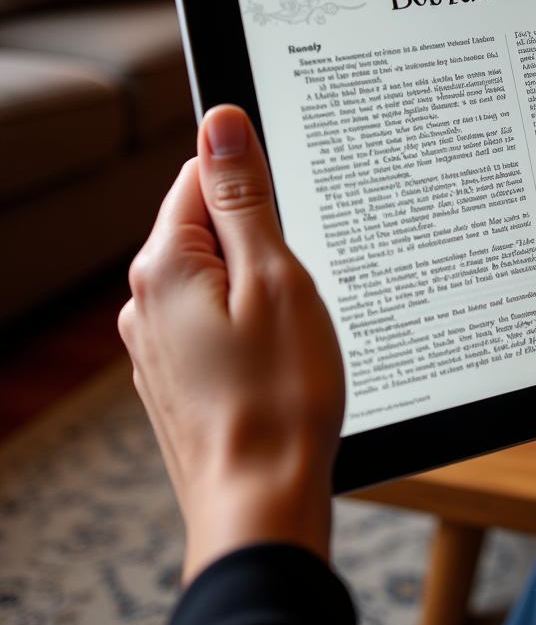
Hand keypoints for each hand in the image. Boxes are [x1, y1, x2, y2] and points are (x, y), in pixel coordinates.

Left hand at [119, 105, 343, 582]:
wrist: (263, 502)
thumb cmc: (280, 396)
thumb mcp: (274, 275)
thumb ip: (243, 195)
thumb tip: (221, 121)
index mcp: (165, 267)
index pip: (200, 177)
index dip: (254, 184)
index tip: (292, 213)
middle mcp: (146, 303)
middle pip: (209, 227)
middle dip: (261, 241)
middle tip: (301, 285)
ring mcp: (157, 345)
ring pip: (217, 278)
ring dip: (258, 285)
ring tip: (293, 332)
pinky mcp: (177, 376)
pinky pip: (214, 321)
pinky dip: (248, 325)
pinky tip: (278, 360)